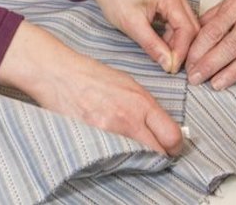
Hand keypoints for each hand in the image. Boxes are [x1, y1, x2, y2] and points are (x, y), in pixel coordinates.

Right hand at [0, 21, 183, 154]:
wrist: (60, 75)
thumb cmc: (93, 76)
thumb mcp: (128, 84)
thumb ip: (147, 107)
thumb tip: (163, 126)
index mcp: (141, 101)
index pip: (171, 136)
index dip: (175, 145)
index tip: (172, 146)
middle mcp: (128, 119)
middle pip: (158, 153)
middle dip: (161, 155)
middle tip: (156, 151)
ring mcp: (110, 132)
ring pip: (137, 159)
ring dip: (139, 156)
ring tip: (133, 147)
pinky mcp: (93, 141)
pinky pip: (115, 158)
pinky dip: (118, 156)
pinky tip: (114, 146)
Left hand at [77, 0, 199, 73]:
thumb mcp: (131, 24)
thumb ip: (152, 45)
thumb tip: (168, 64)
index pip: (186, 29)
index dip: (182, 52)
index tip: (172, 68)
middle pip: (191, 28)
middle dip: (183, 50)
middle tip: (171, 67)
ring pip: (186, 28)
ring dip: (177, 45)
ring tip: (165, 59)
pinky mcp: (170, 3)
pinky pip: (178, 25)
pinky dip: (172, 38)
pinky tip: (162, 48)